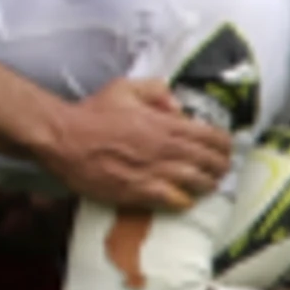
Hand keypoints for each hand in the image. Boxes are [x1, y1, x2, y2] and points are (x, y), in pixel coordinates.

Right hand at [38, 79, 231, 212]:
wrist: (63, 139)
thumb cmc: (92, 114)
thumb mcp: (123, 88)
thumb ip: (156, 90)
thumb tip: (178, 106)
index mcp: (164, 123)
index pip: (210, 136)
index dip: (224, 144)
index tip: (225, 147)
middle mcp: (165, 148)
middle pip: (209, 162)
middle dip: (221, 166)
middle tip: (221, 168)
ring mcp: (154, 172)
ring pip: (198, 183)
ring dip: (208, 184)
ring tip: (208, 185)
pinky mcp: (139, 191)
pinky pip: (175, 200)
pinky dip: (185, 201)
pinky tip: (185, 199)